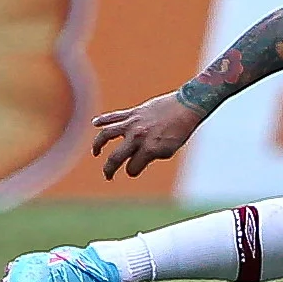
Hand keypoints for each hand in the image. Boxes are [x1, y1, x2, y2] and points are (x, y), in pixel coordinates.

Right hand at [91, 91, 205, 179]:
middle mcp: (138, 136)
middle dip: (110, 169)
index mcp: (149, 148)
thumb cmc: (180, 130)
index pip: (132, 167)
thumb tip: (134, 161)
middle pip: (116, 157)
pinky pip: (114, 116)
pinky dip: (102, 119)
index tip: (135, 169)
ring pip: (107, 135)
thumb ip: (150, 156)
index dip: (133, 171)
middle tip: (108, 175)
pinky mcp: (133, 112)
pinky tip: (94, 124)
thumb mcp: (169, 149)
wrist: (187, 105)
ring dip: (98, 145)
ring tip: (96, 152)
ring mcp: (133, 123)